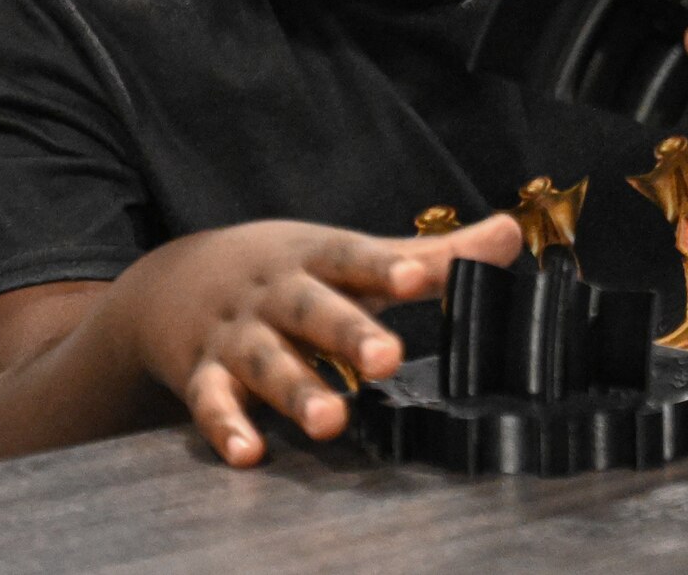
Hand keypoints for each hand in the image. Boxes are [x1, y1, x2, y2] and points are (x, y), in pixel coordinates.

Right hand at [125, 215, 520, 466]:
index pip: (353, 258)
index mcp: (316, 259)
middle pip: (310, 309)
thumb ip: (429, 255)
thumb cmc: (288, 272)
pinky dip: (226, 428)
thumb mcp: (349, 255)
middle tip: (388, 358)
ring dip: (295, 390)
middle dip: (347, 332)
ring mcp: (237, 336)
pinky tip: (249, 454)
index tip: (417, 277)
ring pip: (265, 361)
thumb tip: (513, 234)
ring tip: (331, 421)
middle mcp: (276, 294)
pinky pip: (210, 403)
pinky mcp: (203, 376)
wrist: (173, 281)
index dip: (386, 267)